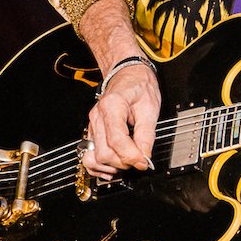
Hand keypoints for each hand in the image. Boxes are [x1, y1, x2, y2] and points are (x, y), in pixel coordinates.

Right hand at [75, 0, 159, 177]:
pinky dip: (100, 166)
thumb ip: (146, 134)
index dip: (131, 156)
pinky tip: (114, 166)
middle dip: (123, 163)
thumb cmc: (139, 86)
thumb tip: (145, 157)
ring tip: (128, 163)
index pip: (117, 140)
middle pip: (103, 152)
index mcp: (111, 107)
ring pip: (95, 157)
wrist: (128, 73)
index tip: (144, 163)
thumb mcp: (150, 107)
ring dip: (112, 167)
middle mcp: (97, 117)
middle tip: (139, 161)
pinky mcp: (93, 131)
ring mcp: (92, 125)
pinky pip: (90, 155)